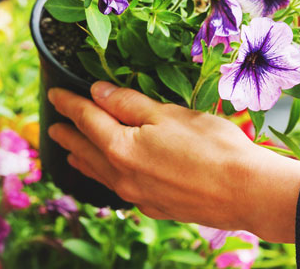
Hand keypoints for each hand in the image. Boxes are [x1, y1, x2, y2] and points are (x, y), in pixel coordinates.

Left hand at [48, 82, 299, 242]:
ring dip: (82, 160)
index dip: (69, 104)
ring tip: (69, 153)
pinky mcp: (154, 207)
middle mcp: (121, 175)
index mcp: (121, 147)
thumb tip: (96, 93)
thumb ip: (129, 104)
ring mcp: (137, 195)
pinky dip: (105, 177)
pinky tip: (109, 177)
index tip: (54, 95)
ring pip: (99, 174)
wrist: (246, 193)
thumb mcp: (170, 114)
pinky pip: (117, 189)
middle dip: (68, 135)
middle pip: (86, 150)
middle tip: (53, 127)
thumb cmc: (213, 147)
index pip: (86, 119)